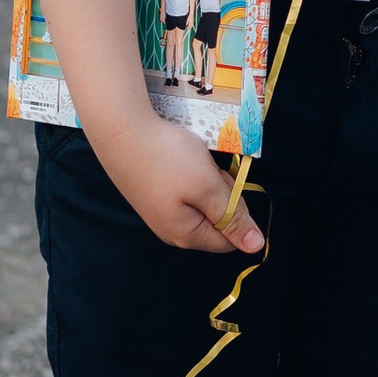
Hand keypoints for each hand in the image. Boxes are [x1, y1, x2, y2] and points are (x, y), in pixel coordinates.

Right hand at [93, 117, 265, 257]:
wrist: (122, 130)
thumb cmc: (168, 158)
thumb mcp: (208, 186)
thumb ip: (233, 218)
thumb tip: (256, 246)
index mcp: (187, 235)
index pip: (231, 239)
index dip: (236, 210)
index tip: (222, 184)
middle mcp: (172, 231)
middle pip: (216, 221)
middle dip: (220, 194)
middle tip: (206, 170)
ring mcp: (159, 213)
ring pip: (202, 203)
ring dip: (207, 182)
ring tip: (191, 162)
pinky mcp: (153, 195)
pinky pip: (185, 192)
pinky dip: (190, 175)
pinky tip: (179, 160)